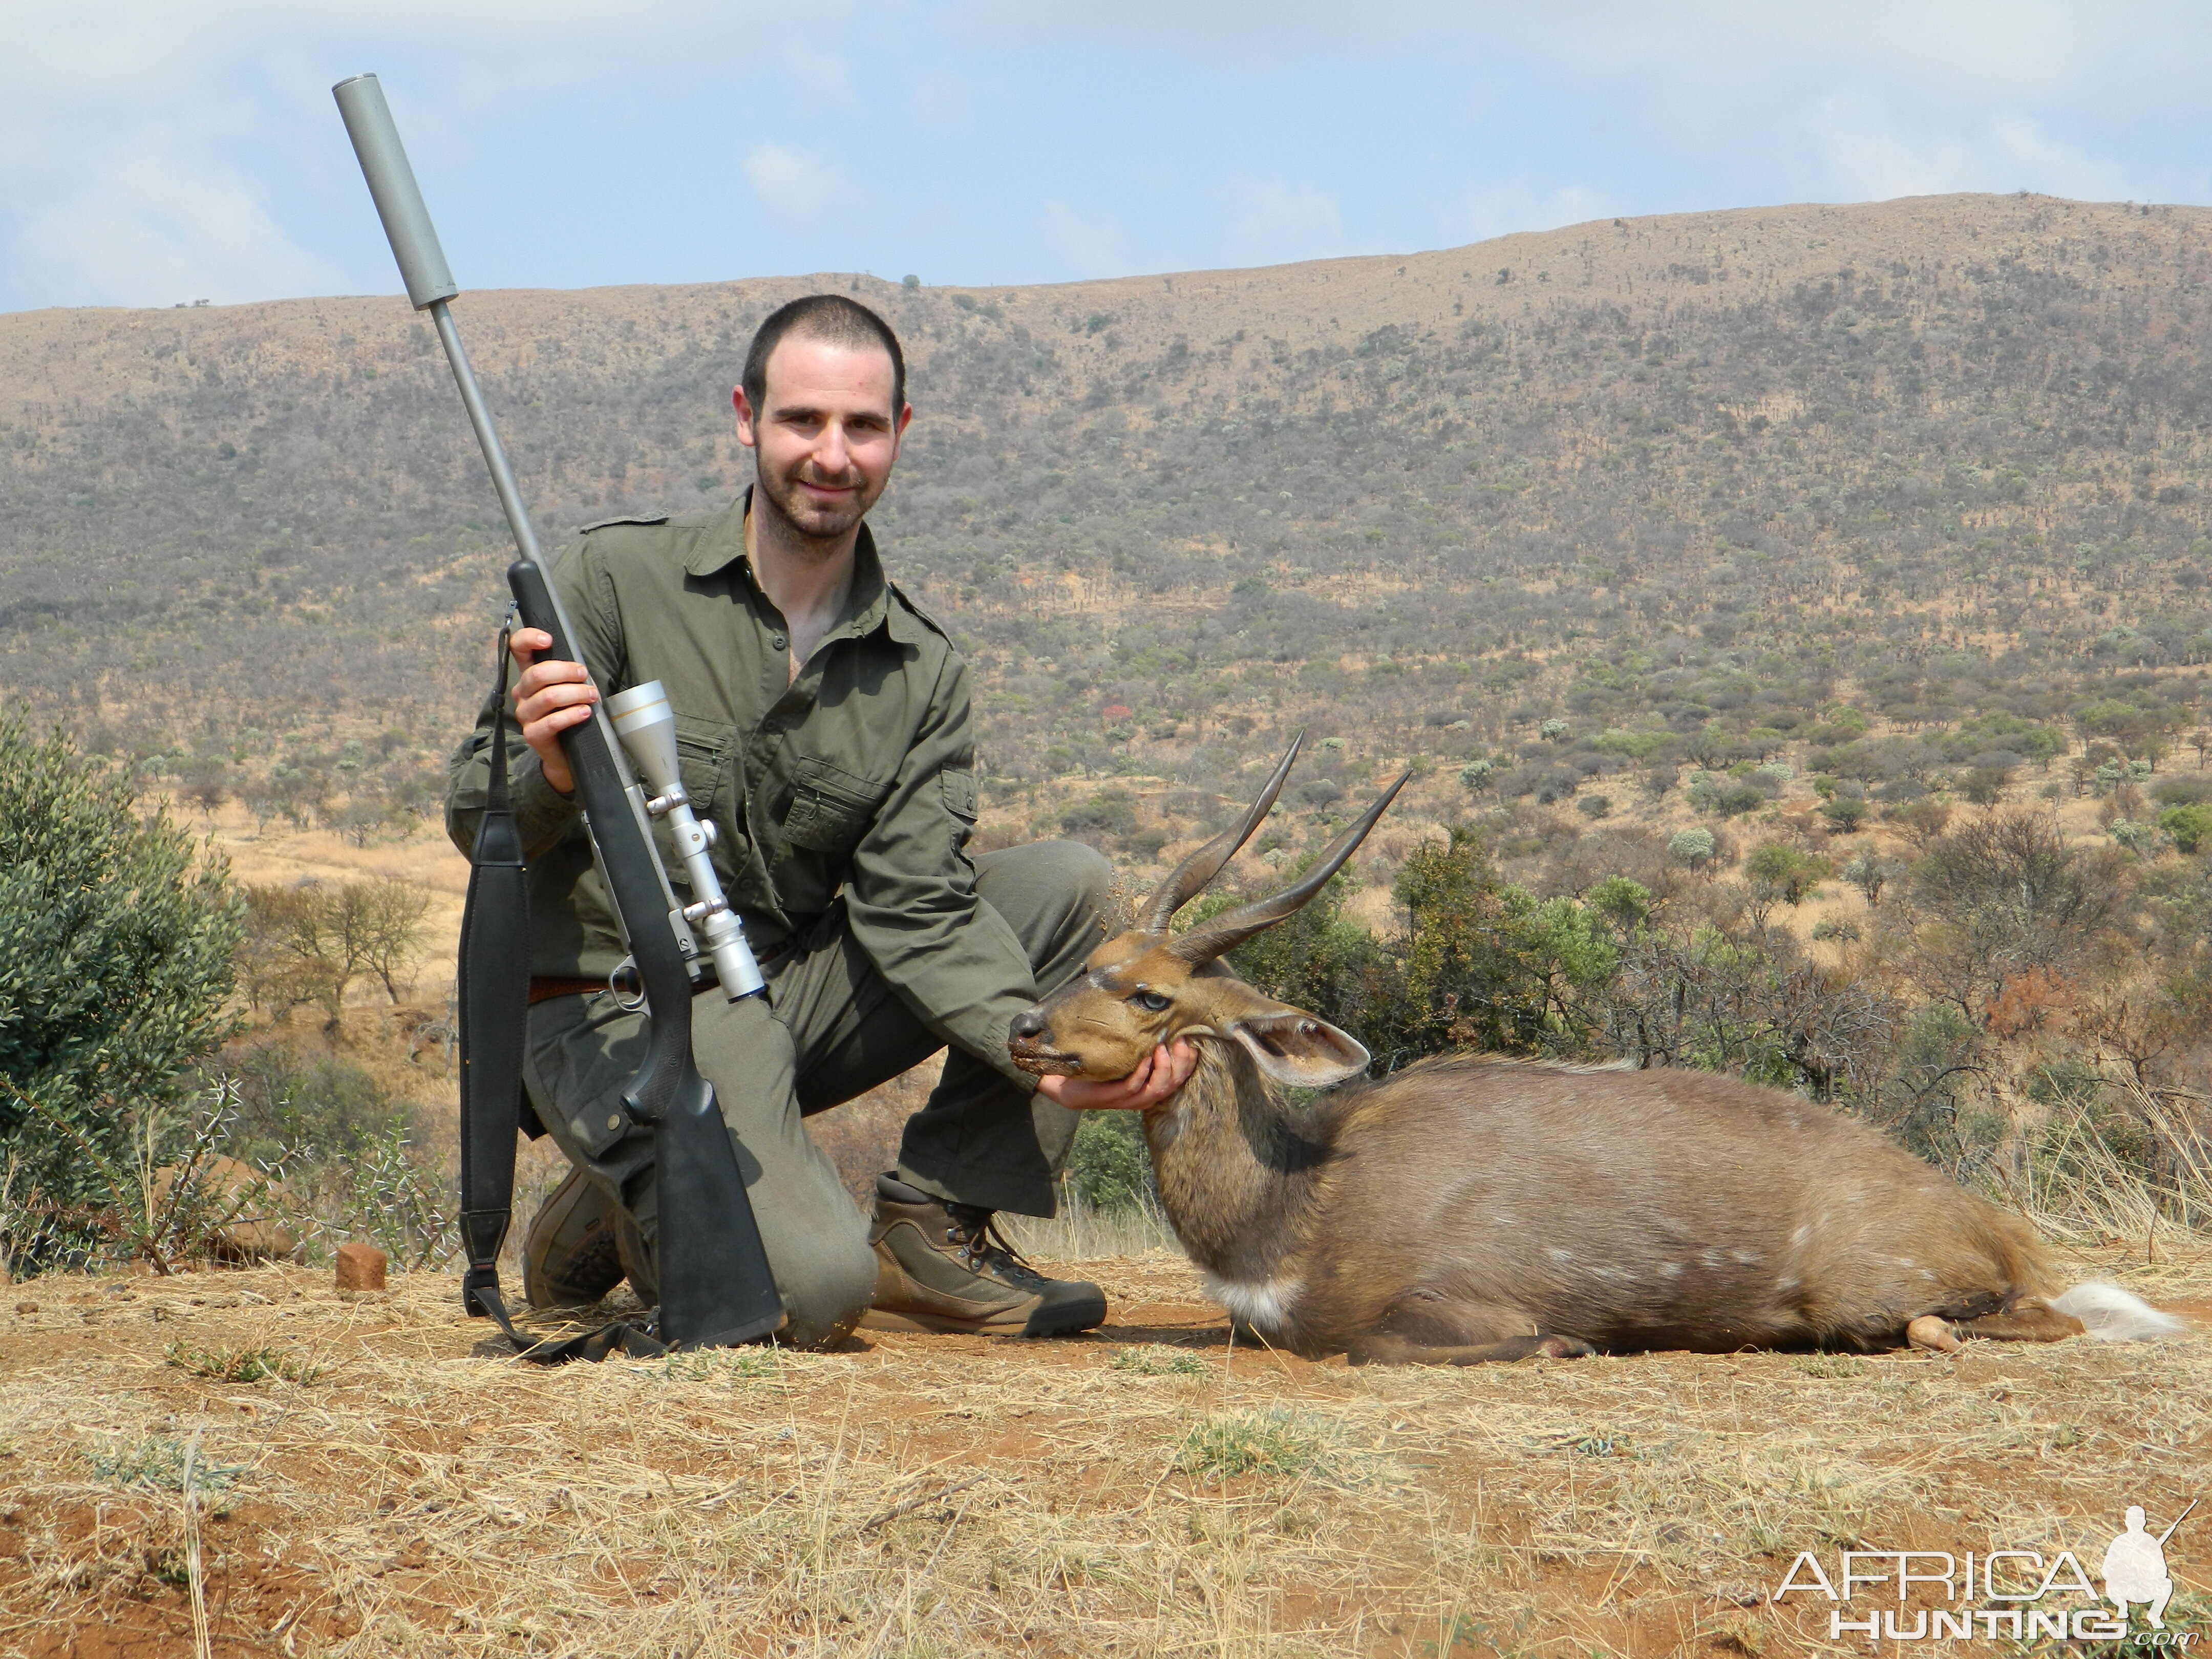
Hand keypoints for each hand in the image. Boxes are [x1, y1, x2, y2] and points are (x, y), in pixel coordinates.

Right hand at [507, 626, 594, 795]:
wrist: (565, 753)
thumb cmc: (569, 713)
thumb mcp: (568, 688)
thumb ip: (567, 673)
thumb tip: (580, 663)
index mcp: (528, 676)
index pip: (516, 649)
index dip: (528, 639)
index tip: (548, 640)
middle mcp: (522, 694)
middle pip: (537, 674)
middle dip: (566, 672)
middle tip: (585, 676)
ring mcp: (525, 715)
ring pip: (548, 697)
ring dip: (575, 693)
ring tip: (592, 696)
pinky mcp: (533, 735)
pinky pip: (552, 722)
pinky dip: (571, 715)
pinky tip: (585, 713)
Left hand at [1037, 1040, 1196, 1111]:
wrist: (1065, 1081)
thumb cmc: (1099, 1063)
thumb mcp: (1125, 1051)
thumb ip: (1142, 1041)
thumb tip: (1160, 1015)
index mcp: (1151, 1085)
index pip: (1181, 1076)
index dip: (1189, 1059)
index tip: (1187, 1037)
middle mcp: (1144, 1095)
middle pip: (1174, 1083)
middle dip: (1180, 1061)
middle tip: (1178, 1039)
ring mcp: (1128, 1099)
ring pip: (1157, 1089)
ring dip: (1163, 1067)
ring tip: (1161, 1046)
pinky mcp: (1111, 1098)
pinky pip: (1132, 1087)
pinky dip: (1141, 1073)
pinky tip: (1143, 1058)